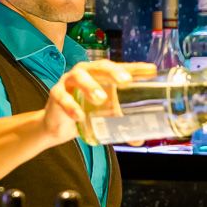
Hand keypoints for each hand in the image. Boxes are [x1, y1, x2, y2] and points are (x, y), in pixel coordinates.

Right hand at [40, 61, 156, 146]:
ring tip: (100, 99)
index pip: (120, 68)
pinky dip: (70, 106)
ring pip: (79, 77)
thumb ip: (121, 126)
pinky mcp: (56, 93)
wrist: (58, 126)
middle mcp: (87, 73)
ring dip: (90, 86)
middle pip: (100, 66)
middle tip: (126, 81)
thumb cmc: (85, 114)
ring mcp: (69, 81)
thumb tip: (140, 140)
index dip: (136, 68)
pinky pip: (62, 97)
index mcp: (101, 75)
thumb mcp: (105, 118)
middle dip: (114, 71)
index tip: (151, 70)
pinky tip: (79, 116)